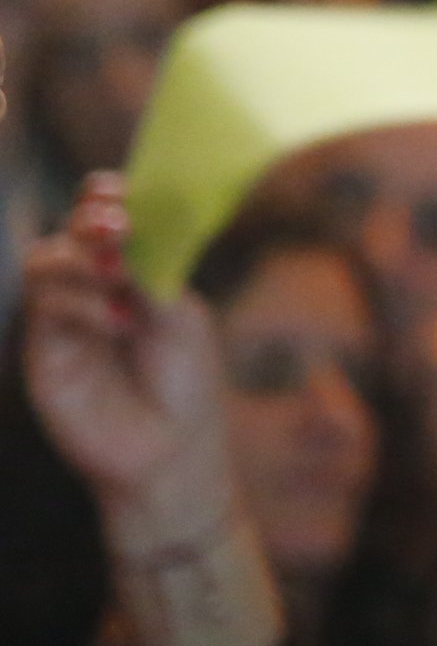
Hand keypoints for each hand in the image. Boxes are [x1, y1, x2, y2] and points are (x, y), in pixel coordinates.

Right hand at [17, 177, 234, 549]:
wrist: (168, 452)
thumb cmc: (184, 384)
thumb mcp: (179, 318)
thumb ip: (150, 273)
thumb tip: (121, 231)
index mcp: (131, 274)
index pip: (103, 221)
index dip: (104, 198)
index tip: (120, 192)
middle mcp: (91, 291)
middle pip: (67, 234)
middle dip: (89, 220)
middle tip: (115, 224)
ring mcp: (63, 320)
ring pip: (43, 263)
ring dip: (78, 259)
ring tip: (116, 276)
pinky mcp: (44, 353)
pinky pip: (46, 308)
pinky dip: (81, 304)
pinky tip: (118, 323)